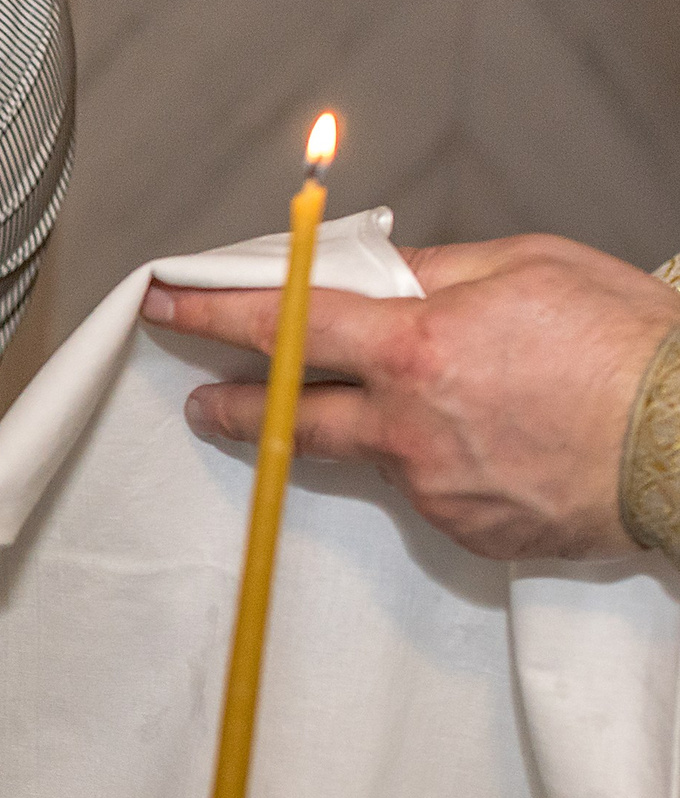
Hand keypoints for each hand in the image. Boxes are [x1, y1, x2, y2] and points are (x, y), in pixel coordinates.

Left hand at [145, 234, 679, 560]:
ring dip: (359, 428)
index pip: (284, 325)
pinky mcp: (465, 529)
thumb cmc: (630, 345)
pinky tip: (483, 444)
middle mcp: (408, 424)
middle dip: (236, 401)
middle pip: (289, 413)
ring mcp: (432, 486)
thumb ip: (435, 273)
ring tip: (393, 410)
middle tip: (203, 397)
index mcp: (417, 348)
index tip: (167, 304)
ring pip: (365, 452)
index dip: (214, 314)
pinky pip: (425, 489)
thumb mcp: (529, 267)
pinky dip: (436, 461)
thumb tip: (376, 275)